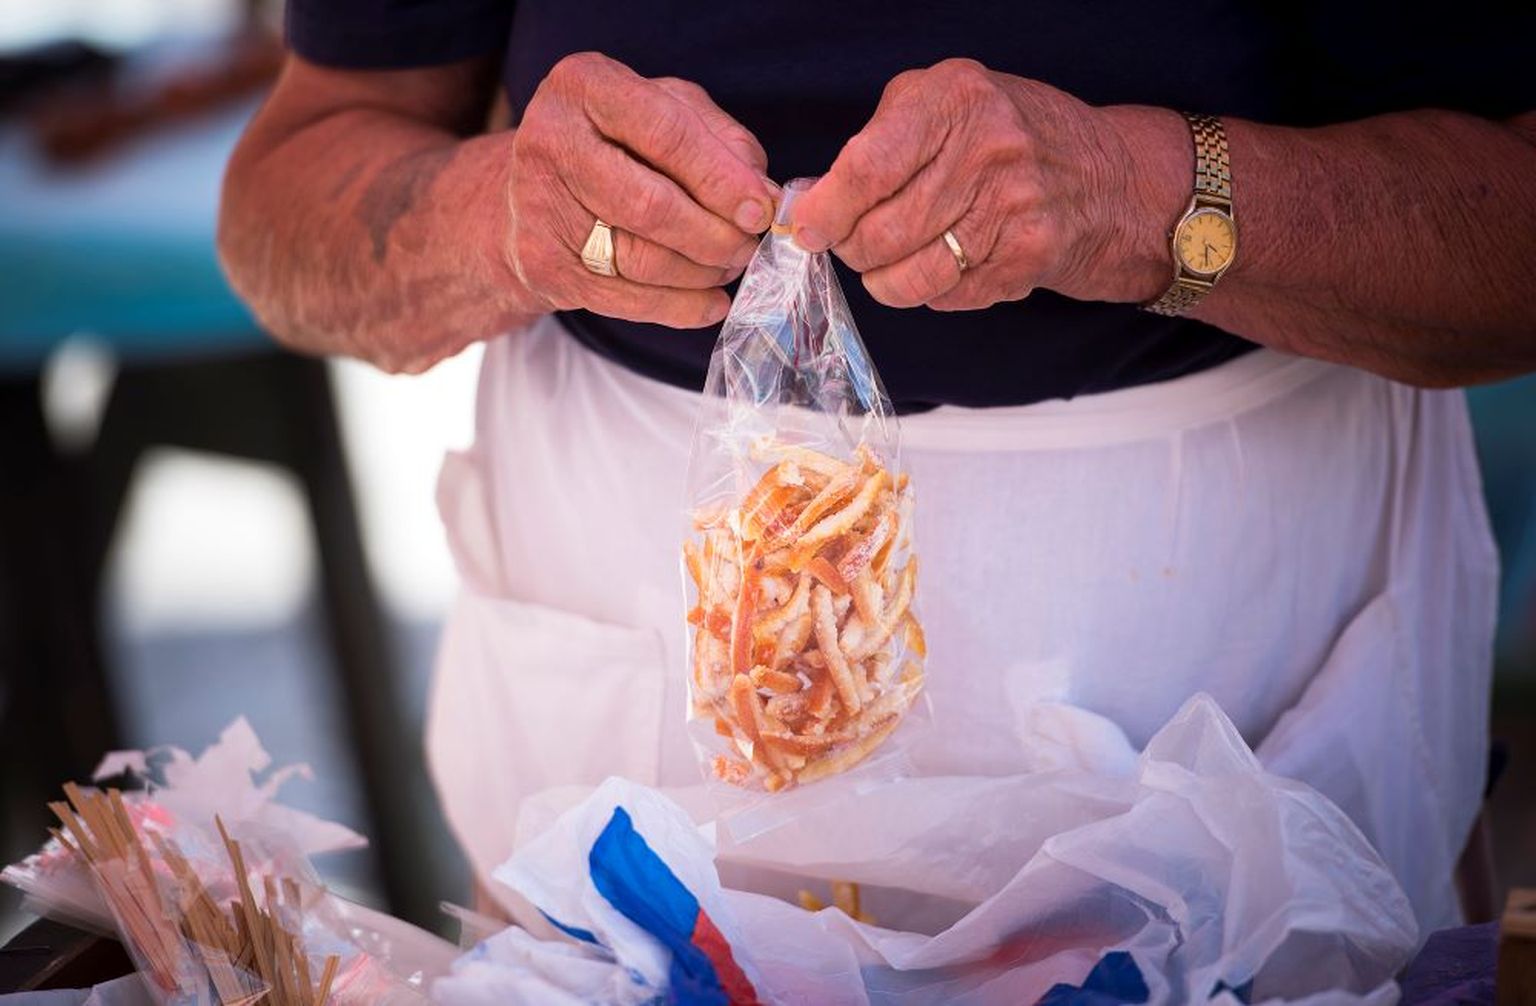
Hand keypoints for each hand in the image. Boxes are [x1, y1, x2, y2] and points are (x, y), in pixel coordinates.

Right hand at [506, 52, 777, 327]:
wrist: (526, 195)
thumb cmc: (615, 145)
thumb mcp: (666, 113)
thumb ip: (721, 141)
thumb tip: (764, 197)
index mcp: (585, 86)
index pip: (667, 134)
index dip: (722, 179)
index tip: (762, 209)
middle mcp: (552, 141)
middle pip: (652, 206)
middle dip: (716, 234)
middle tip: (748, 245)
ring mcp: (540, 208)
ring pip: (643, 260)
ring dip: (703, 272)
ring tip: (729, 265)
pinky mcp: (543, 267)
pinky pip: (628, 300)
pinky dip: (682, 308)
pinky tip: (711, 302)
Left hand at [790, 59, 1172, 310]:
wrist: (1108, 178)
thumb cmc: (1009, 138)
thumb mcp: (949, 102)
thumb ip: (882, 138)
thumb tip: (816, 201)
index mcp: (957, 100)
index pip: (866, 168)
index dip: (826, 210)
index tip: (806, 229)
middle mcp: (988, 150)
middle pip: (881, 232)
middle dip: (853, 250)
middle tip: (852, 245)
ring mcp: (1013, 207)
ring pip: (909, 276)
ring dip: (885, 282)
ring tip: (888, 265)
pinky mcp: (1028, 258)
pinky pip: (947, 297)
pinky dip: (931, 292)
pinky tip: (945, 265)